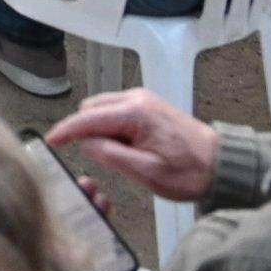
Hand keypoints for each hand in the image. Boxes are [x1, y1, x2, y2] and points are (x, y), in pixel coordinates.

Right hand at [48, 89, 220, 202]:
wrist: (221, 165)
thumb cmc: (190, 171)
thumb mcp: (146, 172)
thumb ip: (111, 155)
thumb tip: (86, 143)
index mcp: (135, 113)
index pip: (87, 118)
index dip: (66, 130)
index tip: (50, 140)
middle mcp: (137, 98)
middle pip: (91, 108)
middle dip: (86, 131)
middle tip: (102, 159)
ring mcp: (143, 99)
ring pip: (102, 108)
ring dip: (100, 129)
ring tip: (121, 155)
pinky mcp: (148, 105)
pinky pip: (116, 110)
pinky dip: (112, 126)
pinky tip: (128, 146)